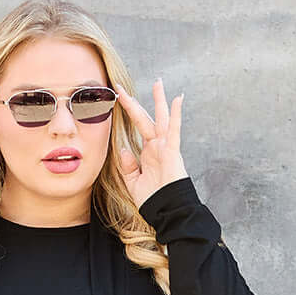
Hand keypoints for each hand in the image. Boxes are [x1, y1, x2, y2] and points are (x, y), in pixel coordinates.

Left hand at [115, 77, 187, 209]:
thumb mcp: (133, 183)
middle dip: (134, 102)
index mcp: (148, 152)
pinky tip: (178, 99)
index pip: (137, 127)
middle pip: (145, 118)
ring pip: (161, 119)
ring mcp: (165, 147)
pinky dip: (176, 115)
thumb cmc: (153, 201)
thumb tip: (123, 148)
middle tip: (122, 87)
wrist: (166, 212)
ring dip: (159, 100)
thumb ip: (128, 166)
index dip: (127, 113)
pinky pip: (174, 130)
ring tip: (158, 82)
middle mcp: (157, 146)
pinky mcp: (172, 152)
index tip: (117, 99)